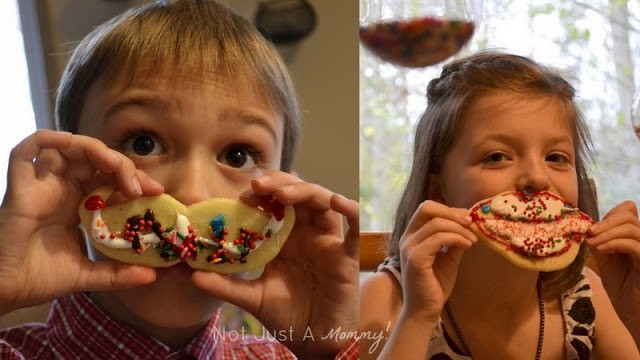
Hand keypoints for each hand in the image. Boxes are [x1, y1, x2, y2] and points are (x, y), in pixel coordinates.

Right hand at [0, 130, 161, 314]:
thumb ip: (119, 274)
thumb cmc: (39, 278)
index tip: (158, 192)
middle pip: (97, 160)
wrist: (5, 291)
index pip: (112, 179)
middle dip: (124, 166)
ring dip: (96, 149)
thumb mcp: (88, 274)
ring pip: (69, 148)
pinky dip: (47, 139)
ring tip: (116, 166)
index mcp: (79, 204)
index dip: (135, 179)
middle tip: (142, 187)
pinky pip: (26, 151)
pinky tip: (68, 142)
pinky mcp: (20, 187)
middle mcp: (62, 189)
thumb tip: (153, 276)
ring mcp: (41, 185)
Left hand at [191, 171, 357, 357]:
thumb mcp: (252, 298)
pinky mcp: (347, 255)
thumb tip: (191, 273)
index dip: (260, 194)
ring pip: (322, 202)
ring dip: (304, 191)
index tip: (241, 195)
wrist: (314, 343)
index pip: (274, 203)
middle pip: (298, 194)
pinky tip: (337, 201)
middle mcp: (307, 233)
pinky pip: (354, 227)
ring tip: (282, 193)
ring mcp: (328, 242)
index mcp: (285, 238)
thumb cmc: (288, 317)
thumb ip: (225, 285)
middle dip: (279, 183)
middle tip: (258, 185)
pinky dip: (350, 210)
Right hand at [398, 200, 476, 322]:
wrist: (425, 311)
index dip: (449, 210)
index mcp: (412, 236)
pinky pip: (438, 239)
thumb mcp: (448, 258)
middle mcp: (407, 238)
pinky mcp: (415, 259)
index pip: (427, 209)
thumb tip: (468, 225)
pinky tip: (467, 245)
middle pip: (426, 208)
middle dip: (452, 212)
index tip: (468, 219)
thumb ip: (454, 241)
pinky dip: (456, 238)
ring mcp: (409, 248)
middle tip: (470, 223)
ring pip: (436, 223)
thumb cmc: (435, 286)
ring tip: (472, 239)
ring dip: (459, 228)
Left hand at [587, 200, 639, 337]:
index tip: (592, 228)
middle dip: (605, 222)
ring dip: (606, 232)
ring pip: (631, 226)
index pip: (628, 209)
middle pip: (628, 215)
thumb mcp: (606, 259)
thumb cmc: (622, 287)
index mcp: (636, 236)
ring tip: (592, 243)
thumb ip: (600, 240)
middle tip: (589, 234)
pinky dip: (613, 243)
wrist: (634, 312)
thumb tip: (587, 225)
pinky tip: (601, 249)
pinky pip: (633, 244)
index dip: (609, 214)